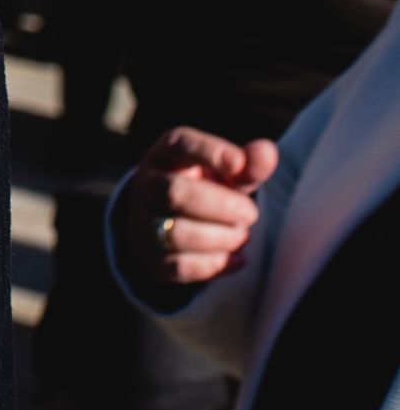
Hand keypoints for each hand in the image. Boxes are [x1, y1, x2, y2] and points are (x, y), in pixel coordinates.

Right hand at [117, 126, 277, 289]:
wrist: (172, 218)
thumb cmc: (208, 188)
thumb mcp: (228, 173)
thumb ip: (249, 164)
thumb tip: (266, 151)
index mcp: (167, 155)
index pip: (179, 144)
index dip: (209, 152)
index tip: (239, 165)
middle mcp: (147, 184)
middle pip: (174, 193)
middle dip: (222, 206)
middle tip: (251, 214)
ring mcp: (142, 221)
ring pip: (177, 233)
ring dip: (221, 238)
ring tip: (241, 236)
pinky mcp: (149, 255)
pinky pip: (180, 265)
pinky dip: (216, 264)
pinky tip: (237, 258)